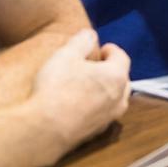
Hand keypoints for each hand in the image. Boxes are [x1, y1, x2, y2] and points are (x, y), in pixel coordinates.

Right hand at [31, 29, 130, 155]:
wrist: (45, 130)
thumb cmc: (56, 89)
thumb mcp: (66, 55)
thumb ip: (82, 40)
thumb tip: (90, 34)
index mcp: (116, 76)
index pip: (122, 57)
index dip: (111, 49)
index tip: (101, 48)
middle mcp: (119, 98)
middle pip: (122, 78)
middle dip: (111, 69)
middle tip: (94, 65)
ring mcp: (109, 118)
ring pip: (115, 98)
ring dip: (106, 88)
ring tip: (88, 83)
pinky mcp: (97, 132)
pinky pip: (103, 113)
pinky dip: (97, 105)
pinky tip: (79, 103)